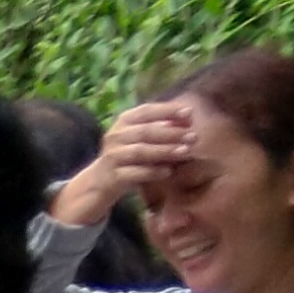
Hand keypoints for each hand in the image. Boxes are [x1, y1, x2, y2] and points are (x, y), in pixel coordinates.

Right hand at [48, 100, 194, 227]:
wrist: (100, 182)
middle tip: (193, 136)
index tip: (189, 112)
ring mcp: (113, 156)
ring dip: (164, 150)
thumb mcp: (140, 137)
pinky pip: (133, 173)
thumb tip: (188, 118)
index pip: (146, 111)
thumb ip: (160, 127)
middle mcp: (115, 136)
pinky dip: (151, 171)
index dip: (167, 110)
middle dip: (171, 133)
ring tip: (185, 152)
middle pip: (145, 131)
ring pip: (140, 151)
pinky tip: (168, 171)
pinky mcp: (113, 176)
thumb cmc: (128, 156)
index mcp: (123, 121)